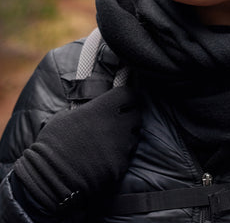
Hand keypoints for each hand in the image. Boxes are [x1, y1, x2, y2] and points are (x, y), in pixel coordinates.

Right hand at [12, 86, 140, 216]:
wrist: (49, 179)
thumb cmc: (51, 145)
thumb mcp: (63, 118)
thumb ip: (82, 110)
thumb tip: (88, 108)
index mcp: (102, 109)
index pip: (127, 94)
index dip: (126, 96)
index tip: (123, 100)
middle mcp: (116, 125)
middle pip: (136, 116)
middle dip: (130, 118)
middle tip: (119, 123)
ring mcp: (121, 146)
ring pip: (133, 138)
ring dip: (125, 139)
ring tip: (109, 145)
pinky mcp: (120, 166)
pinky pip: (125, 158)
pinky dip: (118, 159)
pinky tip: (104, 162)